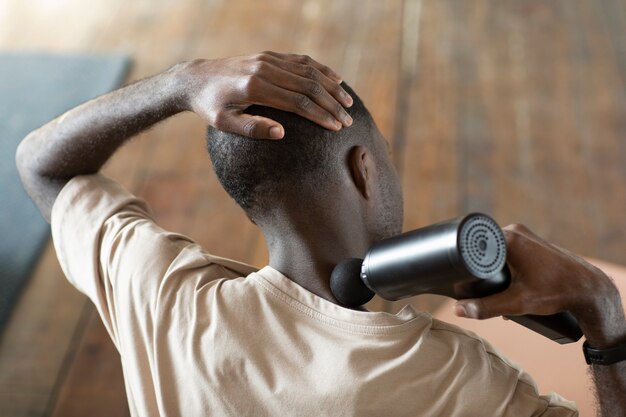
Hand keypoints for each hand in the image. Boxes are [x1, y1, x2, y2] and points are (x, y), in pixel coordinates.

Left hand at [180, 51, 353, 138]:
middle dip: (332, 104)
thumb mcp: (224, 123)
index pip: (298, 103)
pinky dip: (321, 70)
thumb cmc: (210, 106)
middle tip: (348, 120)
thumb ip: (252, 128)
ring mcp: (268, 59)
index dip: (320, 116)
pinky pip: (301, 60)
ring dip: (331, 87)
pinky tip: (335, 80)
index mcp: (255, 88)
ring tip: (349, 103)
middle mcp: (265, 69)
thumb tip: (281, 134)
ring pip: (309, 71)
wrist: (195, 79)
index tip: (336, 128)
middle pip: (309, 86)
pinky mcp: (269, 56)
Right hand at [454, 224, 625, 345]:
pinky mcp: (533, 241)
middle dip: (483, 269)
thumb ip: (486, 308)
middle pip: (485, 248)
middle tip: (488, 289)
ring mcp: (525, 234)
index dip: (467, 263)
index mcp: (508, 238)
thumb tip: (459, 310)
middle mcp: (516, 230)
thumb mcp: (517, 303)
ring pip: (498, 250)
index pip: (474, 246)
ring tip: (502, 287)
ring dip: (496, 268)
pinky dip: (507, 264)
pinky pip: (509, 249)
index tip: (467, 281)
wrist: (588, 289)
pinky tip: (512, 280)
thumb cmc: (556, 292)